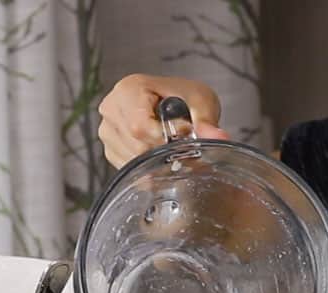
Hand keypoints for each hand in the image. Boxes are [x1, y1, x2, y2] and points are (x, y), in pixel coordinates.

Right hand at [97, 74, 229, 167]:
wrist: (175, 102)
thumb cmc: (184, 97)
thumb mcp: (200, 101)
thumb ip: (207, 121)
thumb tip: (219, 138)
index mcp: (128, 89)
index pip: (139, 126)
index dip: (164, 139)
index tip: (183, 137)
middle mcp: (112, 109)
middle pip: (136, 145)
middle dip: (164, 153)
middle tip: (185, 148)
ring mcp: (108, 130)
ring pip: (132, 160)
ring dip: (157, 162)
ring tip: (173, 149)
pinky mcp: (111, 149)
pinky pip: (129, 168)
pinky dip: (148, 168)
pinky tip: (161, 157)